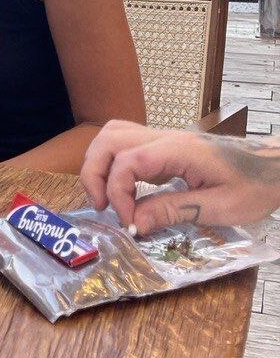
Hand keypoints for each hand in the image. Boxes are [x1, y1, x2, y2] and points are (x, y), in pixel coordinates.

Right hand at [81, 120, 279, 236]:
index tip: (128, 221)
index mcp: (180, 150)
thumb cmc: (255, 186)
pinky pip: (127, 143)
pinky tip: (123, 188)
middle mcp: (166, 137)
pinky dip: (114, 162)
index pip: (128, 161)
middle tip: (101, 206)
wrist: (275, 168)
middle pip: (110, 139)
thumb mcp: (220, 207)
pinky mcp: (166, 146)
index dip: (118, 192)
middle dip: (95, 173)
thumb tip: (135, 222)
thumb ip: (174, 210)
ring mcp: (164, 138)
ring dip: (100, 163)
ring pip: (113, 134)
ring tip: (106, 196)